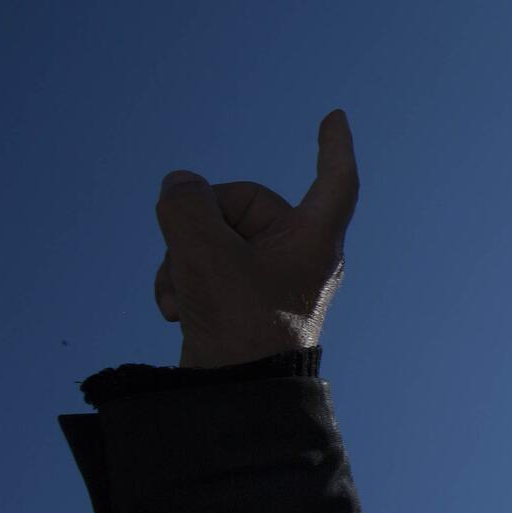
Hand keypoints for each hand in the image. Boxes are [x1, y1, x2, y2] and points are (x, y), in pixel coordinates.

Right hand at [152, 110, 358, 367]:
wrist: (233, 395)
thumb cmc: (238, 326)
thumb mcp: (203, 254)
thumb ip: (186, 206)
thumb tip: (181, 186)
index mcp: (314, 240)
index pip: (335, 181)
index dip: (333, 147)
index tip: (336, 118)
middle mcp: (298, 254)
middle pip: (240, 203)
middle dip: (200, 225)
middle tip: (193, 260)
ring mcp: (268, 276)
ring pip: (212, 235)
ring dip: (183, 258)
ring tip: (184, 295)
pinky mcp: (241, 297)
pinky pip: (204, 264)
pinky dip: (183, 280)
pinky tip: (175, 309)